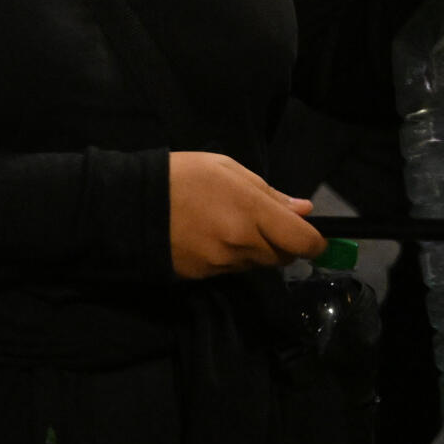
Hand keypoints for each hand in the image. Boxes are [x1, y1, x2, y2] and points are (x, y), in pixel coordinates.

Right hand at [168, 151, 321, 278]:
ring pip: (256, 265)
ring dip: (253, 251)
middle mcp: (243, 243)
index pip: (304, 242)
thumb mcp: (226, 168)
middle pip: (282, 257)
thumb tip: (303, 210)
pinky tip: (208, 240)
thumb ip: (268, 191)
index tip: (308, 235)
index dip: (314, 242)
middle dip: (280, 244)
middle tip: (259, 225)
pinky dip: (228, 258)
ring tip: (227, 229)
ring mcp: (222, 263)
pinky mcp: (204, 276)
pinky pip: (230, 270)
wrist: (129, 203)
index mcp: (252, 212)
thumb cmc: (181, 176)